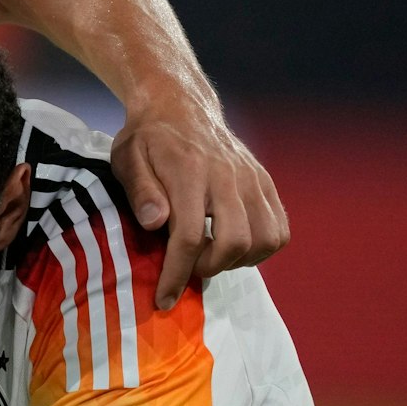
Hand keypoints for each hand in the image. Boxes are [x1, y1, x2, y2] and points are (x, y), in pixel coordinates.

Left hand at [111, 100, 287, 307]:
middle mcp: (228, 176)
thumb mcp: (127, 159)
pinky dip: (262, 248)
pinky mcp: (266, 182)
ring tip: (210, 257)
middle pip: (234, 242)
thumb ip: (140, 192)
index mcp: (190, 172)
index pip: (190, 236)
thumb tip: (156, 223)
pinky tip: (235, 246)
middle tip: (187, 269)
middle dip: (208, 268)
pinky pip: (279, 228)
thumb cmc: (146, 138)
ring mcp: (252, 179)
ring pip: (264, 239)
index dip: (177, 274)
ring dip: (238, 262)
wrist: (179, 105)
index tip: (163, 299)